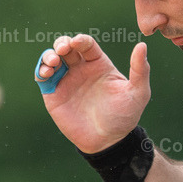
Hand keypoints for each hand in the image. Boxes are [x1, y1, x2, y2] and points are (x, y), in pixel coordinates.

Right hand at [36, 34, 150, 152]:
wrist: (108, 141)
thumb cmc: (124, 116)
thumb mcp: (138, 92)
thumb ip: (140, 69)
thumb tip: (142, 45)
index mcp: (99, 64)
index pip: (87, 45)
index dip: (81, 40)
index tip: (77, 42)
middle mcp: (81, 69)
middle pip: (66, 47)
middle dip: (62, 43)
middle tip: (63, 49)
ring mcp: (66, 81)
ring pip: (52, 59)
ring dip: (49, 55)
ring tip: (53, 61)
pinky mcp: (54, 94)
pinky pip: (43, 77)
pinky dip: (40, 70)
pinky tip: (47, 73)